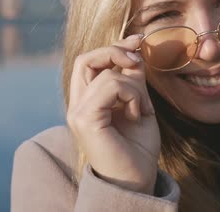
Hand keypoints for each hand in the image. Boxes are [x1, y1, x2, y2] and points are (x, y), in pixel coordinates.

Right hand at [66, 34, 159, 194]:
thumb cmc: (138, 149)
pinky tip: (137, 114)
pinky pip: (111, 85)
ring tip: (142, 109)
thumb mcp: (138, 105)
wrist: (137, 180)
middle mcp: (77, 105)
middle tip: (138, 59)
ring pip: (106, 73)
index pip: (89, 62)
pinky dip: (131, 94)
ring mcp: (78, 112)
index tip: (139, 39)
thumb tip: (135, 50)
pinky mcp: (85, 119)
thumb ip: (133, 80)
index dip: (113, 46)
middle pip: (85, 58)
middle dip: (115, 50)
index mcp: (87, 101)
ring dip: (134, 85)